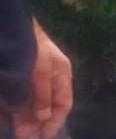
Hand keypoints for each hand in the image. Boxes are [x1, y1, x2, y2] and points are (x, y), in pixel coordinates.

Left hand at [13, 22, 72, 138]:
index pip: (64, 103)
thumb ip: (43, 94)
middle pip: (48, 106)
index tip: (43, 136)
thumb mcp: (40, 71)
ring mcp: (36, 78)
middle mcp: (50, 79)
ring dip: (26, 117)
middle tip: (23, 134)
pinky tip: (10, 114)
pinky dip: (17, 107)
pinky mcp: (22, 78)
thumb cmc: (33, 48)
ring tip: (16, 128)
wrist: (15, 28)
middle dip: (37, 122)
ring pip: (33, 103)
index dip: (56, 121)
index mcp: (61, 75)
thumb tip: (45, 117)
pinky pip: (21, 97)